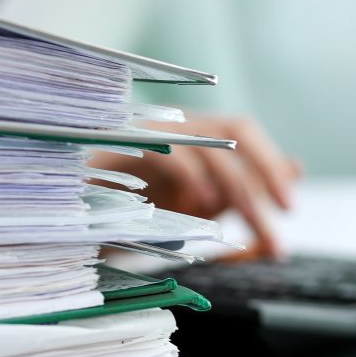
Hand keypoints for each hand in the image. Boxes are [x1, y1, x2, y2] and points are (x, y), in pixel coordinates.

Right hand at [89, 114, 300, 257]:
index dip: (269, 163)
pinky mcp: (114, 148)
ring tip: (251, 228)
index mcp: (187, 135)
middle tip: (278, 231)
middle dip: (262, 182)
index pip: (240, 132)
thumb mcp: (192, 209)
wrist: (61, 220)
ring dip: (235, 189)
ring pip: (202, 143)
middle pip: (230, 134)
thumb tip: (295, 169)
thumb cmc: (125, 212)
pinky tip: (203, 204)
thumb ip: (238, 192)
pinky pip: (161, 150)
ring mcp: (140, 132)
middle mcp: (167, 125)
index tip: (289, 208)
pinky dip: (189, 175)